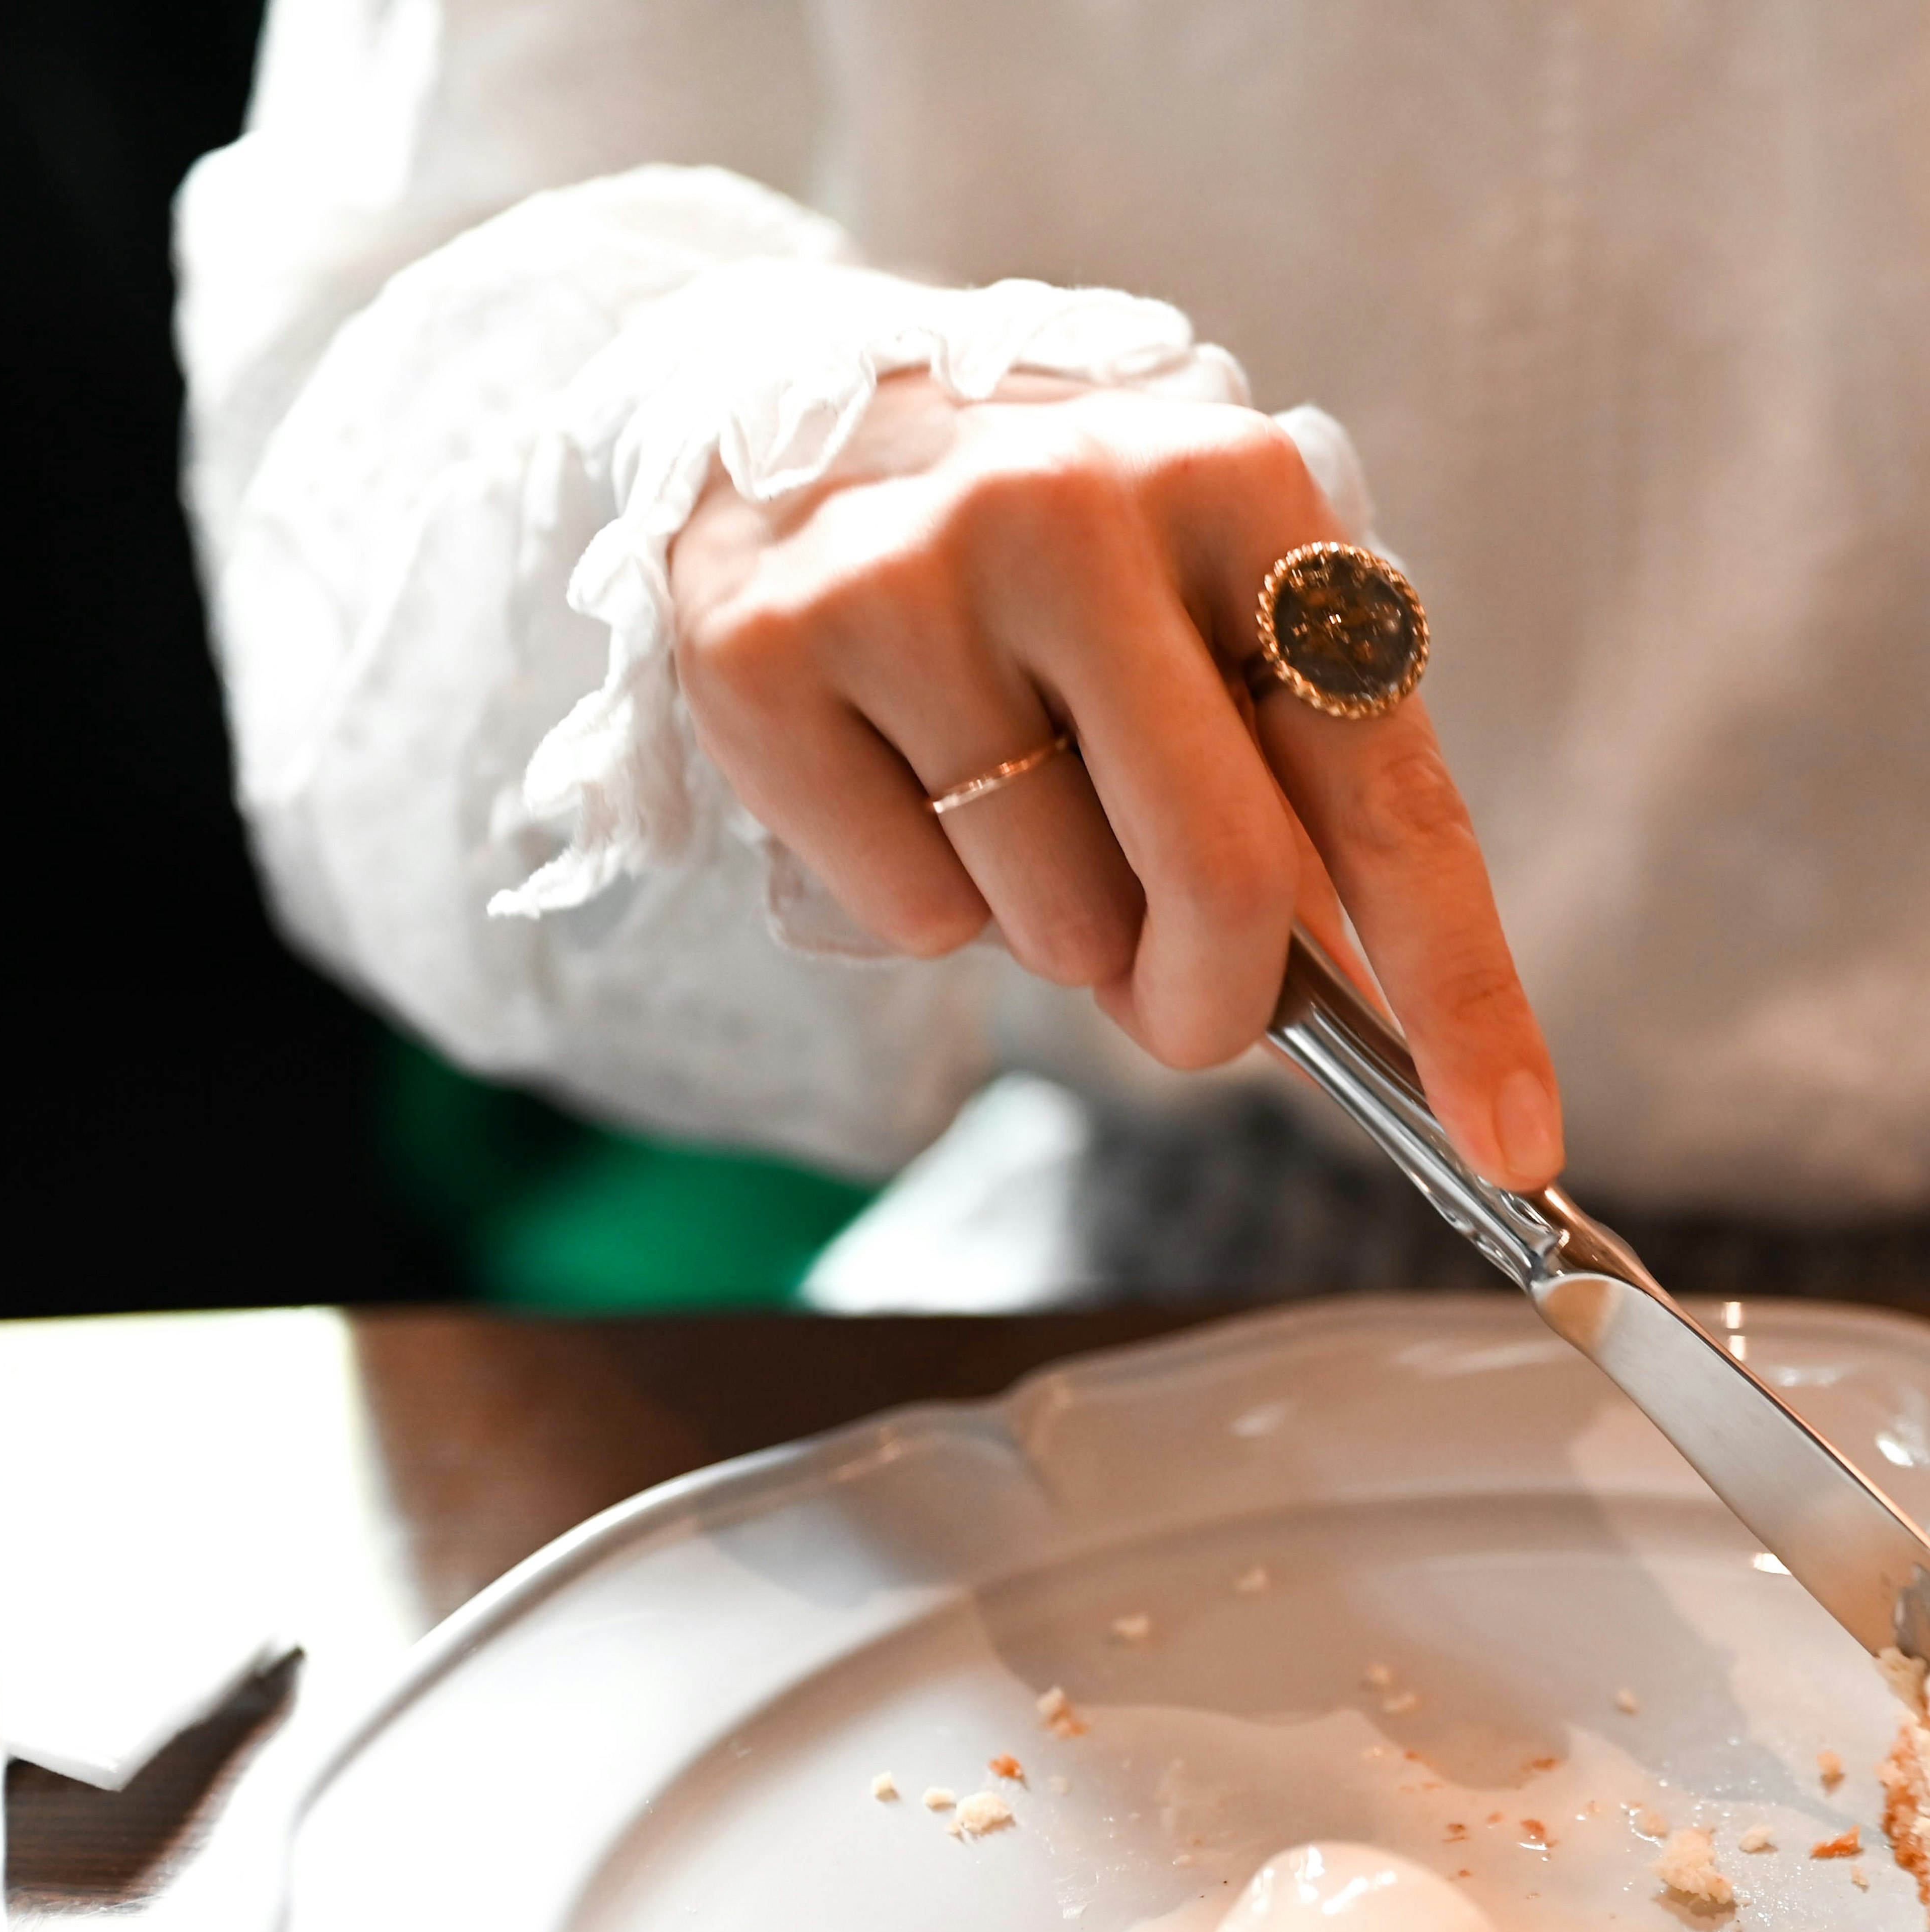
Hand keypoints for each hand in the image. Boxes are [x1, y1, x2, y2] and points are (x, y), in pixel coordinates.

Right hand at [669, 374, 1563, 1189]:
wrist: (785, 433)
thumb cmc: (1045, 580)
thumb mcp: (1199, 636)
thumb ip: (1288, 800)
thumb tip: (1351, 1010)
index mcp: (1242, 491)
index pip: (1387, 788)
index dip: (1463, 987)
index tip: (1512, 1142)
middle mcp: (1081, 507)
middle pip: (1225, 879)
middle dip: (1218, 1005)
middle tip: (1186, 1018)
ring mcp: (917, 573)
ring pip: (1056, 923)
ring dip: (1055, 935)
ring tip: (1004, 812)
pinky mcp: (775, 656)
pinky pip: (914, 918)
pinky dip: (928, 910)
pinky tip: (900, 787)